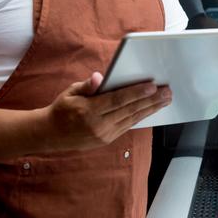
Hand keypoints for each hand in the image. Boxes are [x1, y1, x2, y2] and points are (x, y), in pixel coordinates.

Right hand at [42, 72, 171, 151]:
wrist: (49, 135)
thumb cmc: (62, 108)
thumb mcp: (70, 92)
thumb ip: (87, 86)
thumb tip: (98, 78)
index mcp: (88, 111)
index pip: (117, 100)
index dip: (136, 92)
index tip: (153, 85)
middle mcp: (98, 125)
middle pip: (129, 110)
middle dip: (151, 100)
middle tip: (167, 92)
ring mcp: (103, 135)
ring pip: (132, 119)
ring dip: (150, 109)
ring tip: (165, 100)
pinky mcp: (107, 140)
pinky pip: (128, 126)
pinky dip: (141, 116)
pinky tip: (151, 109)